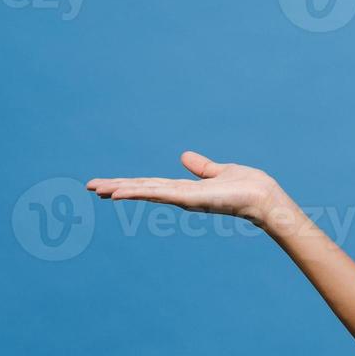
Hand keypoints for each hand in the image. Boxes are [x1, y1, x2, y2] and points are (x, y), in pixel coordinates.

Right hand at [86, 151, 287, 228]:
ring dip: (120, 189)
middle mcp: (180, 195)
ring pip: (145, 191)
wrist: (264, 198)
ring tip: (96, 188)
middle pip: (141, 188)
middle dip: (116, 187)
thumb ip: (201, 167)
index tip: (106, 184)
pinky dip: (138, 192)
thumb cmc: (248, 186)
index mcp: (185, 188)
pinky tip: (118, 192)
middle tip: (89, 186)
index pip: (150, 184)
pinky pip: (158, 193)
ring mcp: (183, 198)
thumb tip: (183, 156)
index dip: (128, 183)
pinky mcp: (188, 198)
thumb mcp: (219, 171)